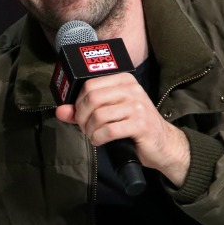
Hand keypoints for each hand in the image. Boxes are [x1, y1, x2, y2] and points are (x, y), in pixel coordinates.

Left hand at [54, 72, 189, 186]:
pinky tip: (101, 141)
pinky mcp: (141, 125)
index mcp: (123, 80)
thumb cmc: (134, 127)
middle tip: (85, 128)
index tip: (80, 115)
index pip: (89, 84)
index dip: (78, 102)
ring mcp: (138, 107)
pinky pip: (109, 131)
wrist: (163, 144)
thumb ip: (84, 111)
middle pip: (92, 99)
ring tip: (94, 135)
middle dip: (82, 117)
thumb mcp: (109, 114)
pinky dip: (98, 138)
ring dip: (90, 130)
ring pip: (98, 116)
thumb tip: (60, 111)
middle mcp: (132, 90)